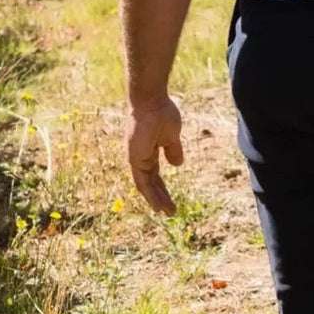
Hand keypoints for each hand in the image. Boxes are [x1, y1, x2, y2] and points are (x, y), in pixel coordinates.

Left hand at [126, 97, 183, 214]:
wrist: (151, 100)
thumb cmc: (161, 112)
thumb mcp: (172, 135)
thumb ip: (172, 150)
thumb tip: (178, 164)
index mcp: (146, 150)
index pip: (153, 173)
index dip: (160, 187)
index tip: (169, 199)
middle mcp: (138, 156)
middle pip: (149, 181)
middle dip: (160, 197)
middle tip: (170, 211)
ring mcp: (135, 157)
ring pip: (145, 185)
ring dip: (156, 200)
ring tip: (168, 213)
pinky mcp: (135, 157)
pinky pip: (142, 181)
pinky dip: (151, 194)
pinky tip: (159, 205)